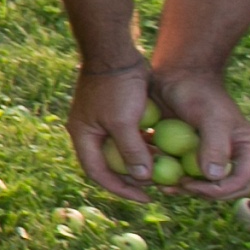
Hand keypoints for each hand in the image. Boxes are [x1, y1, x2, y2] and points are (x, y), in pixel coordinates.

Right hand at [67, 62, 158, 201]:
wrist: (116, 51)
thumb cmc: (116, 87)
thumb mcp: (123, 122)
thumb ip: (131, 151)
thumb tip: (142, 179)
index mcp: (83, 136)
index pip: (98, 173)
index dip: (121, 189)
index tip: (146, 197)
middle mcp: (91, 132)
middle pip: (110, 165)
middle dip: (133, 178)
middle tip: (157, 188)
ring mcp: (104, 121)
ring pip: (123, 151)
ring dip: (141, 162)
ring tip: (164, 171)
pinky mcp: (118, 112)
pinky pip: (131, 136)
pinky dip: (146, 145)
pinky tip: (165, 149)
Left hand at [149, 64, 249, 199]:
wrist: (177, 77)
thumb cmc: (198, 93)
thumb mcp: (211, 117)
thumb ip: (215, 145)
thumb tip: (214, 176)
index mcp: (245, 149)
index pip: (240, 182)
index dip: (218, 190)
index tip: (191, 185)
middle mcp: (230, 156)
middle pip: (222, 189)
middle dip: (200, 193)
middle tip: (174, 188)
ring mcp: (209, 156)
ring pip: (201, 185)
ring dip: (183, 189)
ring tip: (161, 185)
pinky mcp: (189, 154)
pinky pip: (184, 174)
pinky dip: (171, 178)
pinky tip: (154, 176)